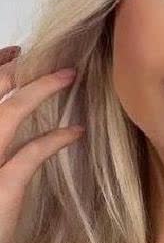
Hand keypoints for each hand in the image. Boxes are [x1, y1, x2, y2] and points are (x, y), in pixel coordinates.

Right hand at [0, 45, 83, 242]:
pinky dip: (56, 139)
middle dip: (13, 69)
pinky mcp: (2, 188)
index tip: (13, 54)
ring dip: (41, 90)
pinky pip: (31, 154)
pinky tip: (76, 132)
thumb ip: (1, 144)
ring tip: (69, 76)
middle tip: (42, 55)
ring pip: (9, 114)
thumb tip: (13, 122)